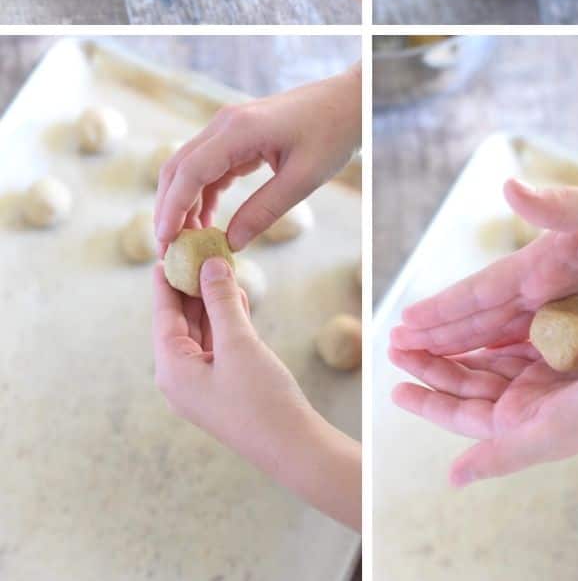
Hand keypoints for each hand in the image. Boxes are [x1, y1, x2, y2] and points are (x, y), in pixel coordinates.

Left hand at [153, 259, 359, 527]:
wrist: (293, 446)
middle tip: (198, 251)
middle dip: (191, 287)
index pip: (163, 315)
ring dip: (211, 301)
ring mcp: (202, 383)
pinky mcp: (223, 385)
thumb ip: (221, 301)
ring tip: (219, 266)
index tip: (167, 252)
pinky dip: (225, 319)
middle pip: (180, 322)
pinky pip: (217, 344)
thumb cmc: (261, 399)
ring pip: (201, 331)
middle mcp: (180, 378)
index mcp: (172, 370)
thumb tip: (209, 265)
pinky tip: (235, 296)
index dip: (166, 282)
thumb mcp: (239, 342)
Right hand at [154, 65, 360, 250]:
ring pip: (190, 167)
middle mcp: (225, 123)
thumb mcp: (303, 179)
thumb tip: (231, 243)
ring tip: (188, 242)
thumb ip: (265, 211)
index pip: (190, 171)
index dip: (173, 208)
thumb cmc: (333, 133)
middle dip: (169, 208)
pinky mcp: (239, 134)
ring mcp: (230, 127)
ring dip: (184, 203)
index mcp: (239, 129)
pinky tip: (207, 222)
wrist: (350, 100)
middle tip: (168, 249)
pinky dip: (204, 193)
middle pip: (179, 168)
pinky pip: (210, 166)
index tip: (165, 241)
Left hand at [390, 325, 577, 483]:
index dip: (427, 398)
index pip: (461, 411)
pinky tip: (476, 314)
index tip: (392, 385)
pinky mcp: (565, 344)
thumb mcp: (547, 433)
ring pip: (490, 356)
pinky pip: (519, 334)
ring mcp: (549, 371)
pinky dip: (496, 326)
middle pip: (470, 379)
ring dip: (459, 343)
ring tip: (425, 327)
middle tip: (397, 342)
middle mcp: (531, 398)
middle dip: (434, 362)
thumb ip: (500, 453)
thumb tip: (452, 479)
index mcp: (522, 422)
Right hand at [392, 169, 577, 355]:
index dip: (441, 311)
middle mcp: (542, 276)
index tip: (401, 325)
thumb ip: (560, 204)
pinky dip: (510, 345)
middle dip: (439, 331)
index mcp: (542, 259)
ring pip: (502, 323)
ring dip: (467, 340)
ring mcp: (560, 287)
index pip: (480, 291)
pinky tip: (498, 356)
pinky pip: (536, 330)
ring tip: (432, 356)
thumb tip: (508, 189)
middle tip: (395, 347)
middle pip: (481, 311)